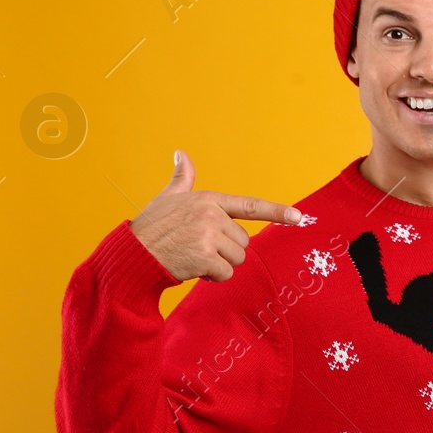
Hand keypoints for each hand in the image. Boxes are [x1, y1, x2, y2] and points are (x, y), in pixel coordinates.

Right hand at [129, 152, 299, 281]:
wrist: (133, 253)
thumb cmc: (151, 227)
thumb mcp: (168, 198)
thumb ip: (182, 179)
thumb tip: (181, 154)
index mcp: (208, 200)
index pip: (250, 205)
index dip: (277, 212)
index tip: (299, 217)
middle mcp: (211, 215)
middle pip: (243, 242)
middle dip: (225, 251)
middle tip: (198, 248)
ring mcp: (209, 235)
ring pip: (236, 259)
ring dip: (219, 265)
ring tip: (193, 256)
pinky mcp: (205, 256)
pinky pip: (225, 274)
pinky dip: (212, 277)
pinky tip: (192, 268)